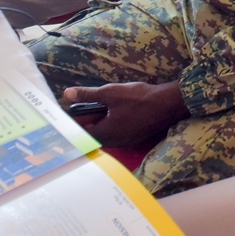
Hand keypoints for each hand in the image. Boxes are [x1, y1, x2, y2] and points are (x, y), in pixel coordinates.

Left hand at [63, 82, 188, 147]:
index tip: (71, 112)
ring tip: (100, 108)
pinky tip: (116, 112)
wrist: (168, 104)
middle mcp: (114, 142)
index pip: (81, 134)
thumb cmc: (138, 98)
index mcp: (105, 133)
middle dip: (87, 123)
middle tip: (84, 107)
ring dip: (100, 123)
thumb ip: (87, 95)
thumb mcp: (110, 92)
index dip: (74, 124)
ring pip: (105, 135)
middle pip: (93, 135)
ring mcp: (125, 142)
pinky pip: (116, 134)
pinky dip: (112, 125)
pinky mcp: (134, 138)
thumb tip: (66, 94)